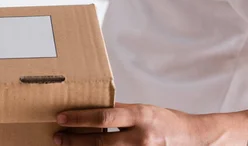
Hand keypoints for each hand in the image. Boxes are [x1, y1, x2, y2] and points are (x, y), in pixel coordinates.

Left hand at [53, 103, 210, 145]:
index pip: (103, 116)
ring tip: (65, 144)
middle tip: (57, 136)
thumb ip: (118, 110)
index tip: (62, 118)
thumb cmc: (164, 120)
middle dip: (75, 139)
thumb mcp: (141, 109)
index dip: (80, 118)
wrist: (190, 137)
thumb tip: (90, 107)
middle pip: (100, 140)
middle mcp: (140, 136)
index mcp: (139, 116)